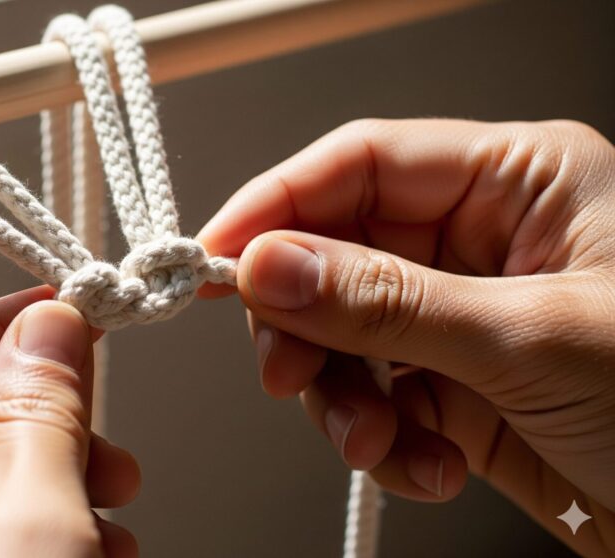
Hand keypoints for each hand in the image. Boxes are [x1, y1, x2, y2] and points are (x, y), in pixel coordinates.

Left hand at [0, 287, 139, 556]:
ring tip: (114, 507)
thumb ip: (38, 417)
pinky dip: (40, 531)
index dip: (1, 333)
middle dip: (43, 426)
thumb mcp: (30, 531)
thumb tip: (50, 330)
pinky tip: (95, 546)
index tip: (69, 313)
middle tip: (105, 430)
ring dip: (55, 484)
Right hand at [198, 119, 614, 555]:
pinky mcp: (461, 387)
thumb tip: (271, 263)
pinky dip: (384, 442)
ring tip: (379, 443)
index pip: (360, 165)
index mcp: (521, 183)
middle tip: (289, 375)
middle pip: (337, 257)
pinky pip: (378, 400)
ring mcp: (467, 318)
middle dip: (309, 327)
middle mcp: (485, 243)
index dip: (277, 206)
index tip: (217, 259)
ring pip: (347, 339)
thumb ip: (387, 302)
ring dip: (346, 401)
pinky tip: (429, 466)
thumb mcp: (531, 340)